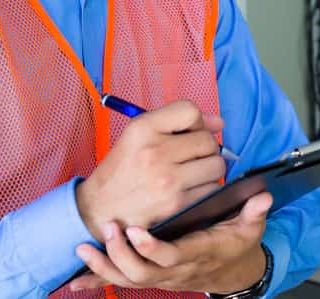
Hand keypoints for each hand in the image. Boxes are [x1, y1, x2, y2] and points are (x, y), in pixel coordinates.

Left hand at [69, 192, 272, 293]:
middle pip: (143, 274)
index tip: (135, 231)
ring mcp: (161, 276)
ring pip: (128, 280)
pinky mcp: (150, 276)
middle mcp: (176, 270)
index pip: (172, 257)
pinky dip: (97, 279)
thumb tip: (262, 197)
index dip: (152, 248)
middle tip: (108, 229)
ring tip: (85, 246)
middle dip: (121, 255)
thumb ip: (253, 213)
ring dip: (104, 266)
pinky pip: (121, 281)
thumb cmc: (236, 244)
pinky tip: (77, 275)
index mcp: (198, 254)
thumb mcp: (249, 228)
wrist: (231, 272)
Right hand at [76, 100, 225, 241]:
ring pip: (216, 165)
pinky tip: (189, 189)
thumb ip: (176, 121)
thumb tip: (218, 122)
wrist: (101, 209)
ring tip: (190, 172)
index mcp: (142, 128)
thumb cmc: (123, 169)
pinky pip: (212, 189)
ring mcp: (167, 180)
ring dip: (208, 169)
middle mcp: (155, 151)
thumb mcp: (138, 135)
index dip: (196, 121)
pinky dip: (205, 188)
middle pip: (208, 140)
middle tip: (190, 156)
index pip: (190, 110)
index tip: (190, 132)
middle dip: (205, 148)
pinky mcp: (177, 204)